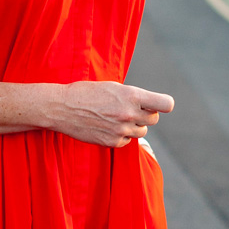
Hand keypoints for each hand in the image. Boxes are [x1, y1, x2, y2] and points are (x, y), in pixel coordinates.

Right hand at [52, 81, 174, 147]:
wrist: (62, 108)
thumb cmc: (87, 92)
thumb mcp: (113, 86)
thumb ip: (133, 96)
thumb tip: (150, 106)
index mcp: (131, 95)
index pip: (165, 104)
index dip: (163, 105)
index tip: (157, 105)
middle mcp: (129, 113)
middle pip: (154, 119)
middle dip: (146, 115)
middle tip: (131, 110)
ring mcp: (121, 130)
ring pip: (142, 132)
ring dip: (134, 126)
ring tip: (117, 118)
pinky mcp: (112, 142)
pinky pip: (127, 141)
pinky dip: (121, 136)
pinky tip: (107, 127)